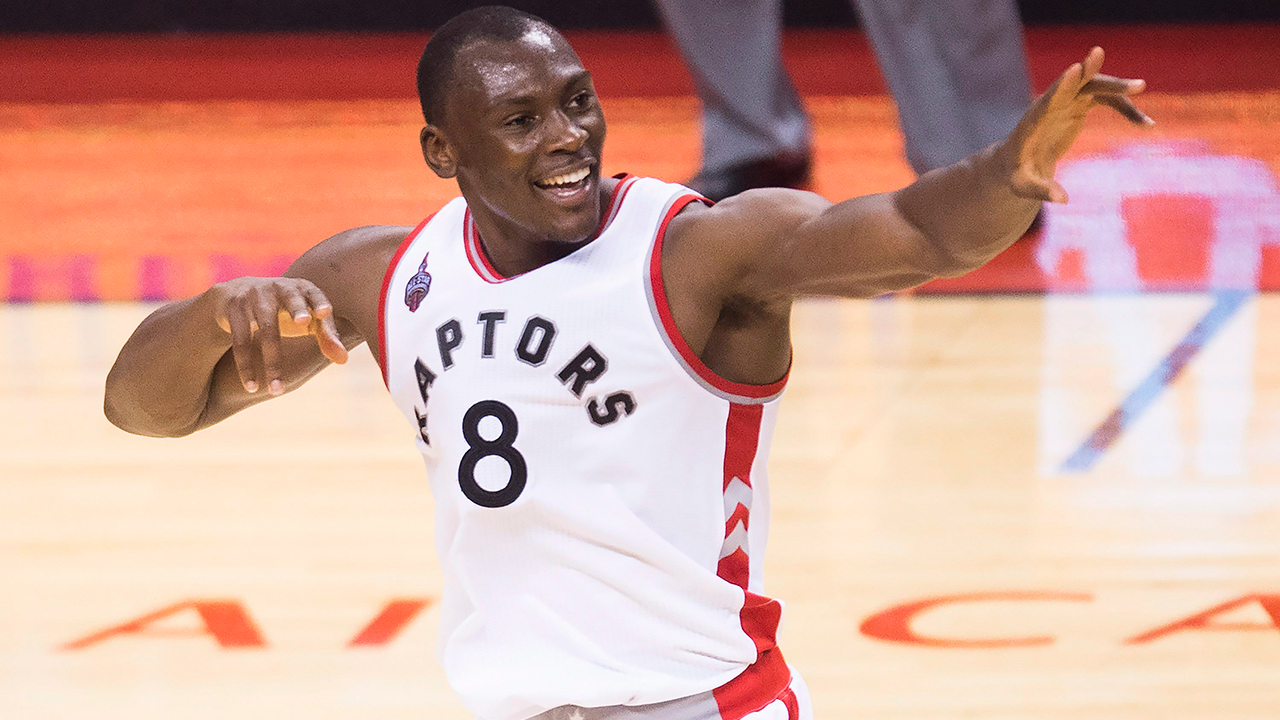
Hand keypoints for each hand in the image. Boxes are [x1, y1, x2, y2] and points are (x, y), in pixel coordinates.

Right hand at [210, 277, 348, 394]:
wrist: (235, 294)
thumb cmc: (284, 310)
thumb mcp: (305, 319)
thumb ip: (326, 335)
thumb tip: (344, 361)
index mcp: (301, 288)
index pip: (314, 293)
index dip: (319, 302)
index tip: (325, 313)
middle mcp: (279, 287)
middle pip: (291, 299)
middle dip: (297, 309)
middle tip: (304, 322)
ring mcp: (254, 295)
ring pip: (266, 330)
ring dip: (272, 362)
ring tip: (277, 391)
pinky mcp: (234, 308)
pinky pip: (241, 340)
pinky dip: (246, 365)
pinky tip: (252, 387)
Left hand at [1004, 47, 1151, 203]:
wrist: (1020, 162)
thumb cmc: (1017, 175)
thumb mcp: (1023, 186)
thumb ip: (1040, 190)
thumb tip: (1062, 200)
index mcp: (1034, 122)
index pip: (1048, 100)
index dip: (1061, 86)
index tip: (1075, 68)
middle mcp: (1051, 105)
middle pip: (1074, 85)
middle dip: (1092, 73)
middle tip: (1112, 65)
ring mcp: (1066, 102)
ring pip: (1095, 87)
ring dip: (1117, 87)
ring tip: (1141, 87)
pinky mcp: (1078, 106)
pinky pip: (1106, 100)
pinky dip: (1126, 109)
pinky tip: (1147, 124)